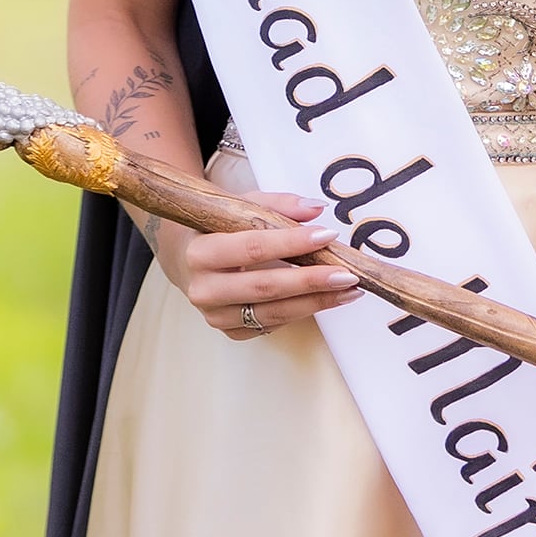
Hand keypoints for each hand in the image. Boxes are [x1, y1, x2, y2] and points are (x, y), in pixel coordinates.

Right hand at [170, 192, 362, 338]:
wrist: (186, 257)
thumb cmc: (218, 227)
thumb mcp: (242, 205)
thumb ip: (279, 205)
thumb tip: (317, 210)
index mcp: (200, 252)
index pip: (253, 247)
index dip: (292, 242)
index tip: (327, 235)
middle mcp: (203, 289)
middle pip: (265, 286)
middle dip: (311, 281)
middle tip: (347, 274)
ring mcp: (215, 315)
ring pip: (272, 312)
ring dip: (315, 302)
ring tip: (349, 291)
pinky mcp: (229, 331)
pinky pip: (271, 325)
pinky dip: (301, 312)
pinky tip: (326, 300)